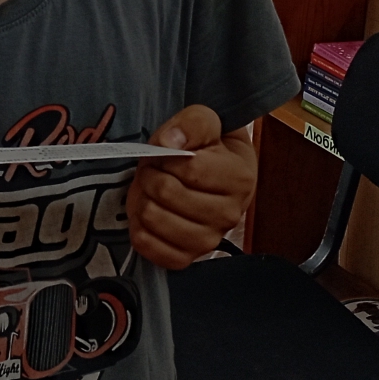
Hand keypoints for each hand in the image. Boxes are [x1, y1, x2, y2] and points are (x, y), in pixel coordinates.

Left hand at [127, 105, 256, 269]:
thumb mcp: (205, 121)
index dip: (168, 155)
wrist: (208, 175)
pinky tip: (150, 210)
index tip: (168, 151)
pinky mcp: (184, 258)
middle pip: (167, 193)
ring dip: (143, 197)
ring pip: (153, 218)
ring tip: (154, 189)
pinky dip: (138, 225)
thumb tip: (170, 143)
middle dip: (152, 174)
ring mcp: (207, 241)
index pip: (190, 169)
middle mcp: (228, 216)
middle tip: (157, 169)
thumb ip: (192, 124)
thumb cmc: (207, 148)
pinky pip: (146, 245)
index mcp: (240, 180)